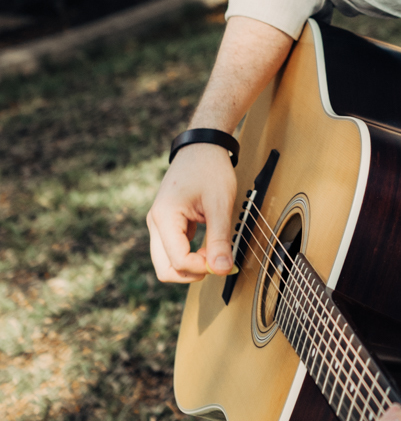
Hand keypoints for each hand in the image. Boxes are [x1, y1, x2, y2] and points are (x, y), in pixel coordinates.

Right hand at [146, 145, 238, 282]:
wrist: (202, 147)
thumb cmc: (210, 170)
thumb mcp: (220, 205)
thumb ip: (220, 239)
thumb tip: (222, 270)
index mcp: (164, 217)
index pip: (178, 261)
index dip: (202, 268)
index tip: (224, 260)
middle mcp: (155, 223)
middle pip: (166, 269)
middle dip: (192, 273)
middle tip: (217, 260)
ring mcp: (159, 225)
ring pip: (168, 263)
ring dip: (192, 265)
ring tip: (215, 249)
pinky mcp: (167, 225)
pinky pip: (174, 251)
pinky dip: (192, 255)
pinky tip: (210, 245)